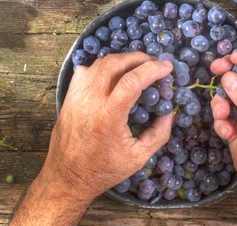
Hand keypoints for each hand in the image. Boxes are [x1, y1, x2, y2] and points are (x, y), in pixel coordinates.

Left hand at [11, 52, 173, 225]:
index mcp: (108, 116)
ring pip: (98, 64)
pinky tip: (112, 76)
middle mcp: (89, 101)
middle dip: (137, 58)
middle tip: (153, 62)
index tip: (167, 67)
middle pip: (114, 64)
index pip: (132, 81)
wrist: (66, 178)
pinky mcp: (68, 97)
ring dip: (120, 60)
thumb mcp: (138, 157)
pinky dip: (101, 68)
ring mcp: (76, 97)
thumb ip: (158, 134)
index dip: (152, 69)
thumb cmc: (103, 170)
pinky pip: (85, 72)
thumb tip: (169, 112)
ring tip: (136, 66)